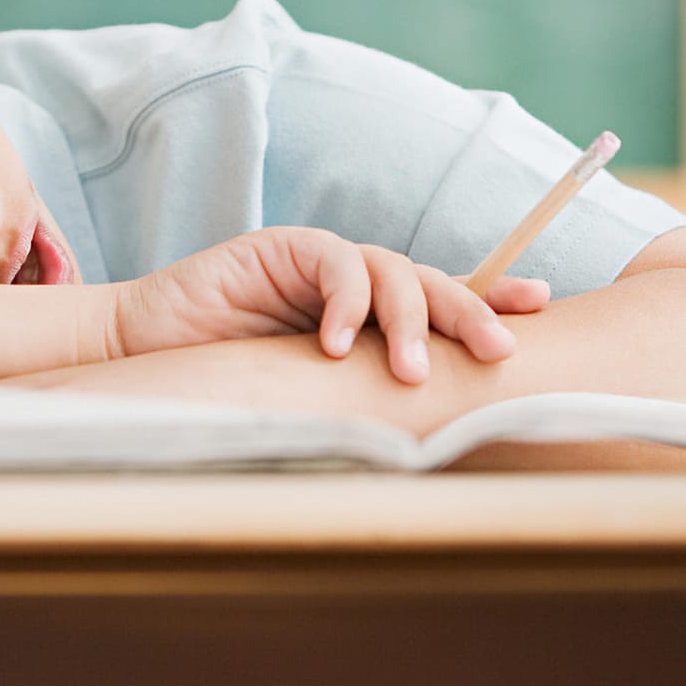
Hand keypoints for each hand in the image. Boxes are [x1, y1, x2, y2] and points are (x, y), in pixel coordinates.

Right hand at [110, 226, 548, 383]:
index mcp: (369, 319)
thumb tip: (436, 438)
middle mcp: (353, 285)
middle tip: (498, 351)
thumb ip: (364, 398)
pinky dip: (344, 302)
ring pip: (391, 270)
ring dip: (409, 320)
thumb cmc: (230, 389)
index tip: (537, 309)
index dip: (489, 299)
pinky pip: (334, 262)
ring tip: (411, 372)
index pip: (441, 303)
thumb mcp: (314, 399)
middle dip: (471, 311)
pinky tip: (337, 344)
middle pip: (431, 283)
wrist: (148, 359)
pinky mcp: (281, 248)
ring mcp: (318, 262)